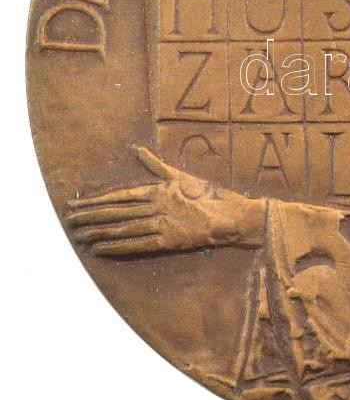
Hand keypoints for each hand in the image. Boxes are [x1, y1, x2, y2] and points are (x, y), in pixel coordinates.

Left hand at [65, 147, 265, 256]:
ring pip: (123, 229)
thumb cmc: (208, 194)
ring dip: (99, 232)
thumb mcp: (181, 175)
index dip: (95, 201)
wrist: (231, 215)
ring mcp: (162, 224)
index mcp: (158, 189)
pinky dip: (117, 247)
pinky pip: (137, 245)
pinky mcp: (169, 241)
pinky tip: (100, 249)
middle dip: (90, 216)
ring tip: (79, 236)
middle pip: (116, 212)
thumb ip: (156, 165)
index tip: (76, 204)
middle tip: (69, 220)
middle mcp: (157, 206)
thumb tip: (139, 150)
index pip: (119, 196)